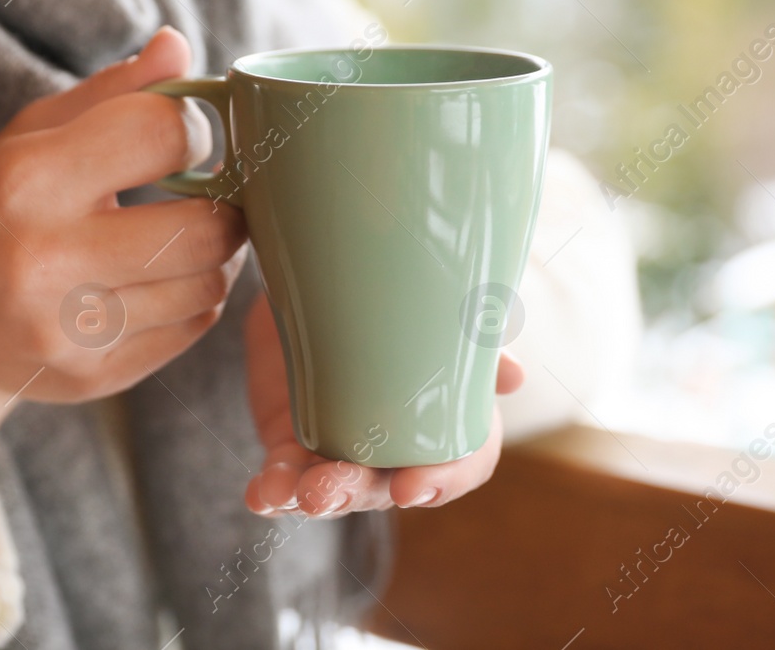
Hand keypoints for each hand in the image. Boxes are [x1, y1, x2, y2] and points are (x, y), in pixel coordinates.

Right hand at [0, 27, 246, 557]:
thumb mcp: (28, 138)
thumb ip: (112, 92)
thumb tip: (179, 44)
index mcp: (29, 180)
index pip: (163, 133)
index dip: (194, 128)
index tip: (182, 138)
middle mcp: (47, 259)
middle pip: (206, 225)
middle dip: (226, 202)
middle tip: (212, 192)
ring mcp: (72, 329)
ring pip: (209, 282)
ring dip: (216, 254)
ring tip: (187, 234)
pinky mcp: (96, 375)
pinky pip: (195, 328)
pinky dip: (195, 298)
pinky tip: (162, 280)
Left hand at [241, 292, 524, 517]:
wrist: (325, 276)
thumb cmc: (398, 297)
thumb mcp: (437, 308)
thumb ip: (472, 337)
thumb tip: (514, 375)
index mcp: (447, 417)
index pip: (463, 464)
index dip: (444, 482)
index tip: (411, 486)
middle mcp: (398, 446)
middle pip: (386, 488)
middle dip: (357, 492)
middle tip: (330, 487)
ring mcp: (344, 450)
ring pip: (332, 489)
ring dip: (311, 497)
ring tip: (291, 492)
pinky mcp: (295, 445)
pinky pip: (284, 478)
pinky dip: (273, 490)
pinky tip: (260, 493)